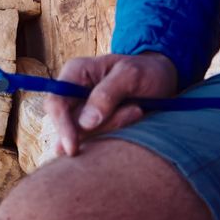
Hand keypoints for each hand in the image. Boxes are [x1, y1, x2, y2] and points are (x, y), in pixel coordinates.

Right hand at [49, 52, 179, 157]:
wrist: (163, 80)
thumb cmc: (147, 71)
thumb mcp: (132, 75)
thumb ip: (107, 94)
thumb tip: (84, 122)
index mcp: (75, 73)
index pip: (55, 103)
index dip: (62, 126)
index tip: (73, 147)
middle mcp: (74, 94)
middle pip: (69, 124)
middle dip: (100, 127)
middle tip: (135, 111)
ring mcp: (84, 112)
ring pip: (86, 136)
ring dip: (113, 129)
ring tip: (137, 111)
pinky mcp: (96, 127)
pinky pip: (97, 142)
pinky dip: (114, 138)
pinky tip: (131, 122)